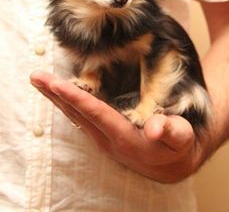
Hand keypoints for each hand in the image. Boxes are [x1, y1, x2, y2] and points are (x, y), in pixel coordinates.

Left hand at [30, 70, 209, 182]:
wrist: (172, 164)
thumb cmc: (178, 146)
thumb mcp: (181, 138)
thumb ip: (170, 132)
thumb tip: (154, 128)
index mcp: (125, 137)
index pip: (95, 113)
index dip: (76, 98)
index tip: (56, 85)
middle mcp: (108, 139)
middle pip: (77, 113)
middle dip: (56, 94)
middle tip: (36, 77)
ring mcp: (103, 138)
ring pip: (74, 115)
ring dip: (56, 98)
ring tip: (40, 82)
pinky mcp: (103, 135)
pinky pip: (79, 118)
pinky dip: (66, 104)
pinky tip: (58, 95)